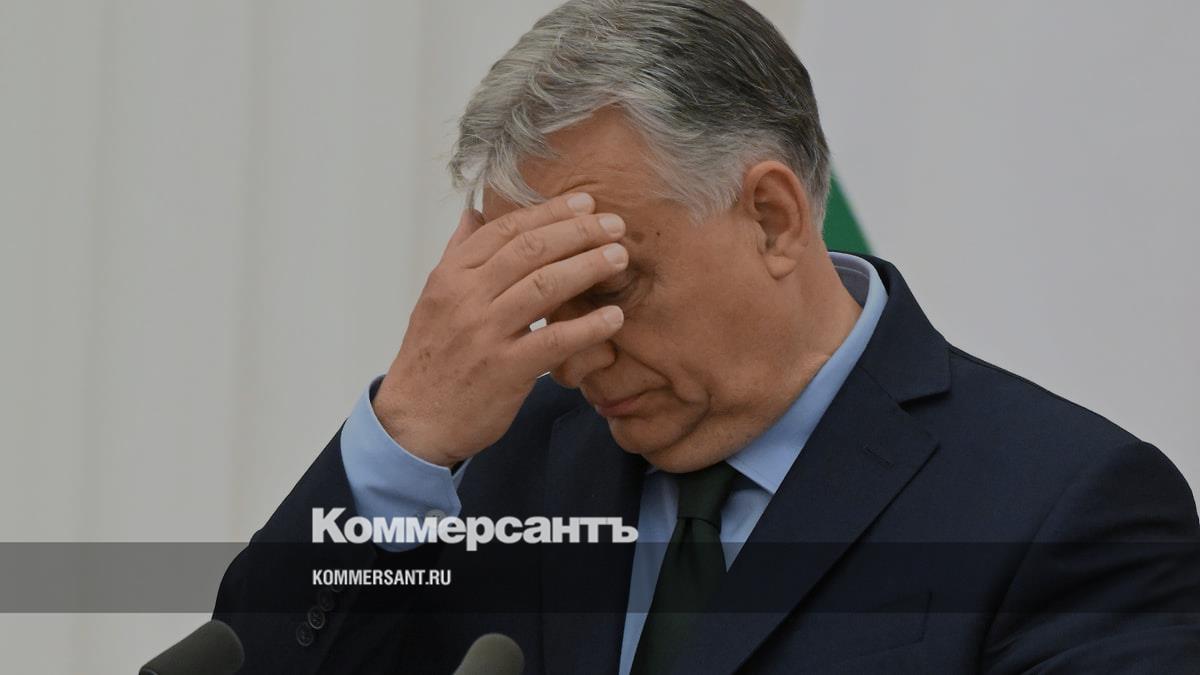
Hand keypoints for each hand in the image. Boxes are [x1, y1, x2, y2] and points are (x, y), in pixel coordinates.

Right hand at [372, 193, 627, 465]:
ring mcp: (485, 333)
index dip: (550, 213)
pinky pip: (554, 341)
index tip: (585, 204)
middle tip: (614, 225)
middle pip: (531, 250)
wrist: (414, 420)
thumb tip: (473, 214)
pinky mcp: (505, 370)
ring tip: (619, 258)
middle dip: (578, 232)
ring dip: (588, 267)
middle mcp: (466, 298)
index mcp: (451, 276)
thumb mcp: (434, 299)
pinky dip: (588, 327)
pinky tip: (614, 318)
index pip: (506, 230)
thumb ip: (457, 254)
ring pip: (545, 286)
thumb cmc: (431, 358)